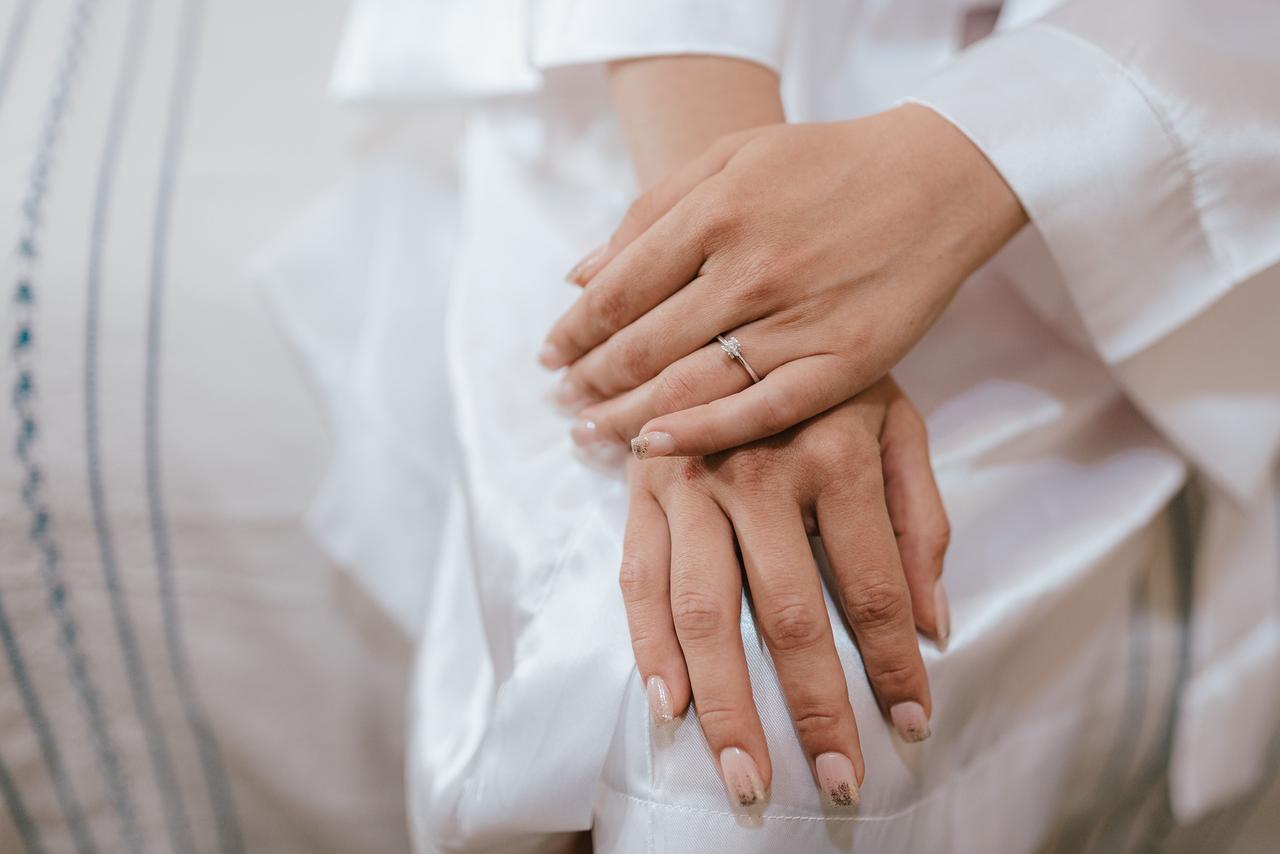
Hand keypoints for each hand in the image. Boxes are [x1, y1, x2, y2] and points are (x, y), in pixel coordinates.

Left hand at [545, 105, 1026, 456]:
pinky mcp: (845, 362)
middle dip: (590, 380)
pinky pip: (760, 412)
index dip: (574, 330)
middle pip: (642, 346)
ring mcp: (800, 322)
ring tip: (588, 433)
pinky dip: (702, 435)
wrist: (938, 178)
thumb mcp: (730, 158)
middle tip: (563, 401)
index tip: (550, 354)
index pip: (618, 290)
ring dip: (625, 416)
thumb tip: (582, 275)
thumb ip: (651, 212)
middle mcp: (751, 271)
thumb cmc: (825, 165)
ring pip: (690, 386)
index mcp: (717, 213)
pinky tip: (654, 447)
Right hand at [620, 376, 949, 808]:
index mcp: (836, 450)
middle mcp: (759, 470)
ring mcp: (691, 481)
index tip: (910, 725)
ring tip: (746, 776)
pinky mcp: (641, 489)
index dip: (894, 665)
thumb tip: (936, 623)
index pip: (876, 586)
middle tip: (838, 782)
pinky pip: (639, 578)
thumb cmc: (828, 370)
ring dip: (727, 704)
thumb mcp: (897, 419)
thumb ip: (920, 517)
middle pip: (790, 614)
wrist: (730, 298)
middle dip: (816, 708)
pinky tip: (670, 706)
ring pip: (705, 611)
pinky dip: (650, 647)